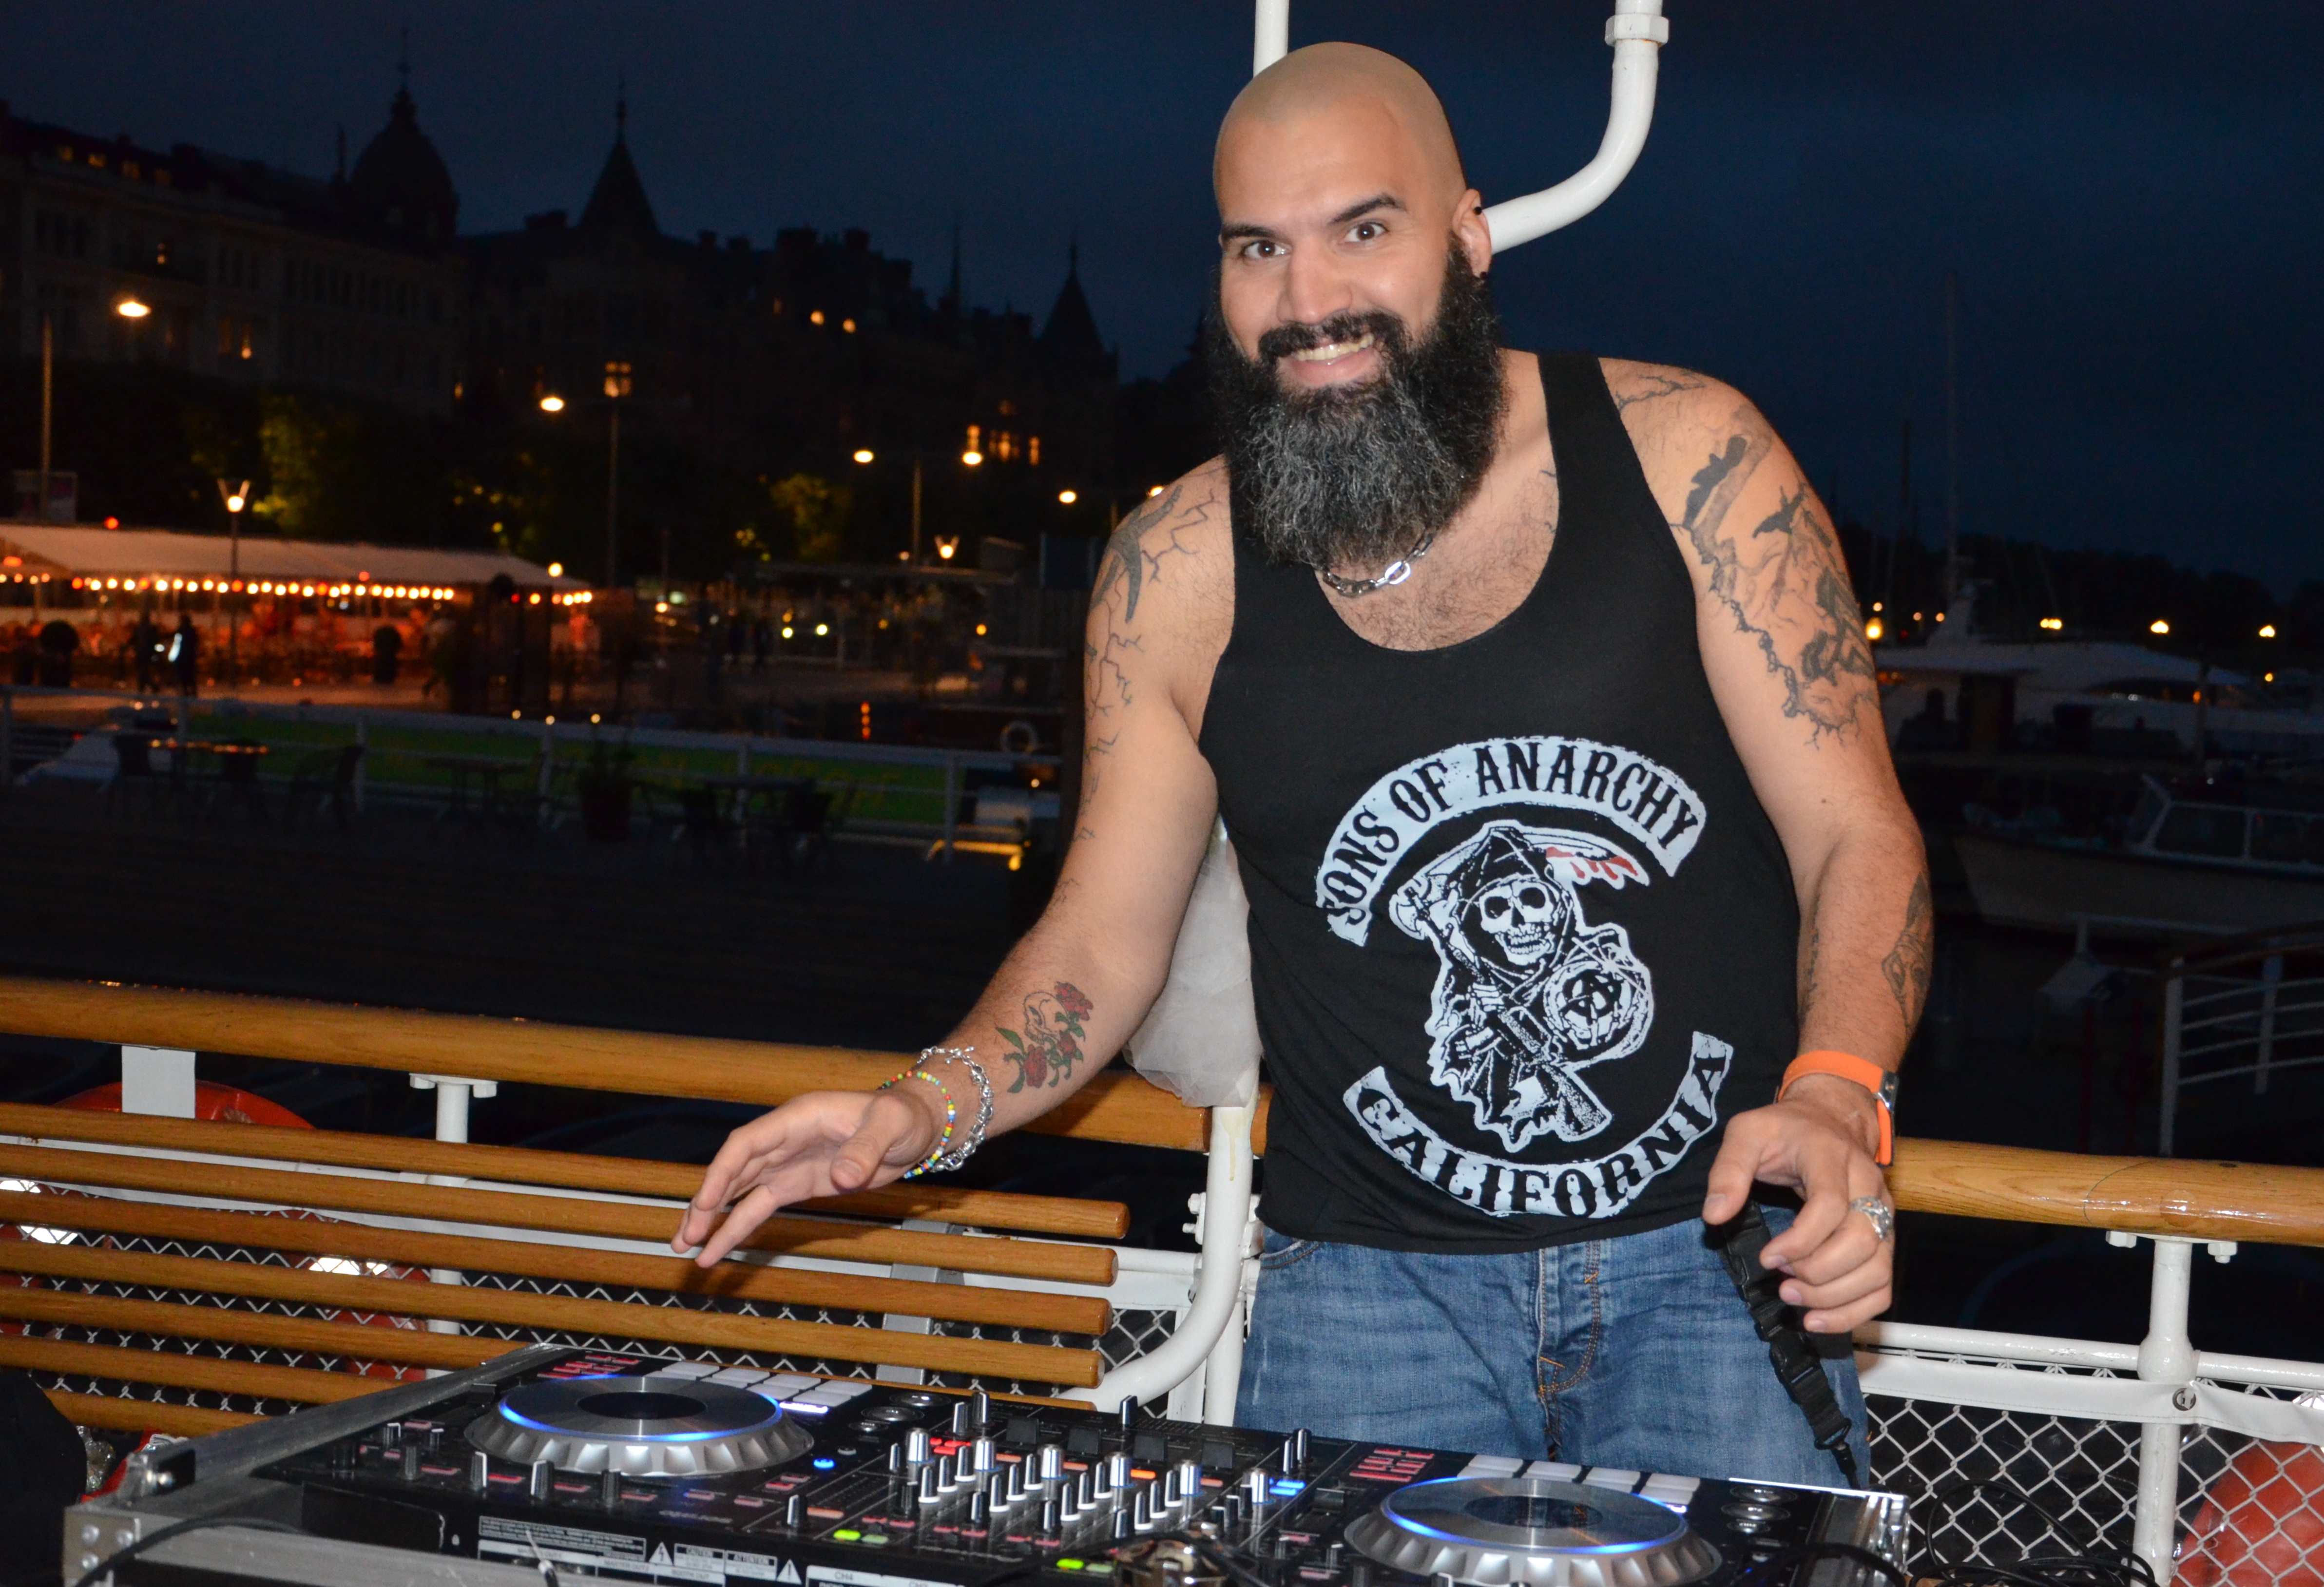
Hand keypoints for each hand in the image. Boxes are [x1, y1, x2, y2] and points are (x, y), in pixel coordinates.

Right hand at [672, 1087, 944, 1266]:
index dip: (722, 1173)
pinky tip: (718, 1249)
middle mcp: (784, 1139)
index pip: (747, 1144)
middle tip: (682, 1237)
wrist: (917, 1125)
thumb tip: (844, 1176)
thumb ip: (865, 1150)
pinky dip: (738, 1226)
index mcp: (798, 1118)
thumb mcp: (889, 1129)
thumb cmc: (903, 1117)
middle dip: (704, 1202)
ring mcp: (788, 1162)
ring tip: (684, 1248)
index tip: (703, 1203)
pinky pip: (760, 1206)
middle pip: (733, 1170)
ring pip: (739, 1191)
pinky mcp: (798, 1183)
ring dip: (711, 1218)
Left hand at [1701, 1075, 1891, 1334]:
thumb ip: (1728, 1171)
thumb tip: (1714, 1215)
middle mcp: (1868, 1186)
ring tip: (1794, 1300)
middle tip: (1781, 1282)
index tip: (1767, 1258)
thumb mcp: (1746, 1134)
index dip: (1801, 1240)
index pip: (1831, 1205)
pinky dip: (1856, 1310)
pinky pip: (1883, 1284)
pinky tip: (1820, 1318)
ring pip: (1878, 1268)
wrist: (1828, 1120)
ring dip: (1836, 1297)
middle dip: (1818, 1271)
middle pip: (1862, 1240)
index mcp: (1832, 1157)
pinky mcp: (1884, 1237)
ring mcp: (1882, 1213)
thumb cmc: (1784, 1130)